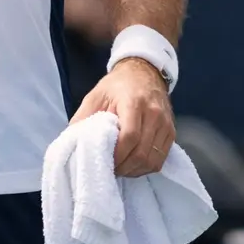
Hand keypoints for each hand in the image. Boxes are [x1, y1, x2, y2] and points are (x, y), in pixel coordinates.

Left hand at [71, 57, 174, 177]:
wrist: (144, 72)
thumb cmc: (116, 86)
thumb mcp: (94, 96)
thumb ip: (83, 119)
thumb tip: (72, 144)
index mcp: (134, 103)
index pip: (130, 137)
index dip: (117, 155)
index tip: (104, 160)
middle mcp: (154, 114)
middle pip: (142, 153)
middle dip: (124, 167)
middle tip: (110, 169)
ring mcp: (165, 124)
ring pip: (152, 160)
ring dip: (134, 170)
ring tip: (120, 167)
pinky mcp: (171, 132)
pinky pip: (160, 159)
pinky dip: (145, 167)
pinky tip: (133, 164)